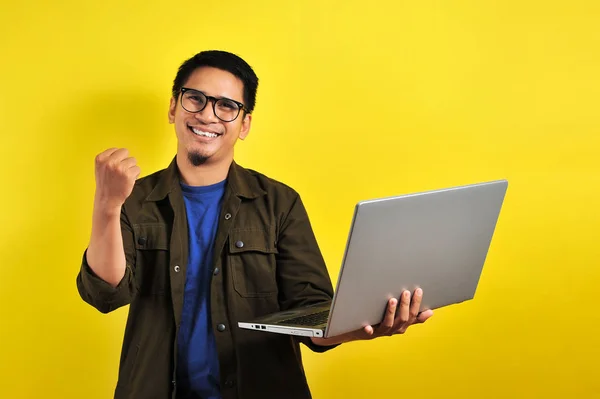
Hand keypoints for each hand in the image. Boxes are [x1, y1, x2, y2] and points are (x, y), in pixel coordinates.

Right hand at [93, 148, 139, 211]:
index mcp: (100, 158)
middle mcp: (109, 162)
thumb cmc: (105, 184)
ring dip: (131, 168)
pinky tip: (128, 180)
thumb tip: (122, 153)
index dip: (117, 158)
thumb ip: (108, 159)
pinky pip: (138, 169)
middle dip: (125, 160)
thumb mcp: (100, 168)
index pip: (115, 149)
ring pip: (133, 160)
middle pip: (125, 152)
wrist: (107, 199)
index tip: (115, 166)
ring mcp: (119, 168)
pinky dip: (135, 175)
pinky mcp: (128, 174)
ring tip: (123, 176)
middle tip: (120, 171)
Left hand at [311, 288, 432, 345]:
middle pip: (403, 319)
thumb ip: (413, 316)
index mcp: (402, 325)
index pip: (413, 315)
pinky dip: (369, 329)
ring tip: (392, 300)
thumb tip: (431, 312)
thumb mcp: (398, 318)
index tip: (419, 290)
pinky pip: (368, 332)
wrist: (358, 331)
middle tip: (406, 292)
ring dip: (391, 313)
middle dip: (405, 306)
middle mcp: (393, 329)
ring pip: (388, 324)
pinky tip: (368, 326)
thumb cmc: (381, 320)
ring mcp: (380, 331)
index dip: (417, 304)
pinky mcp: (367, 333)